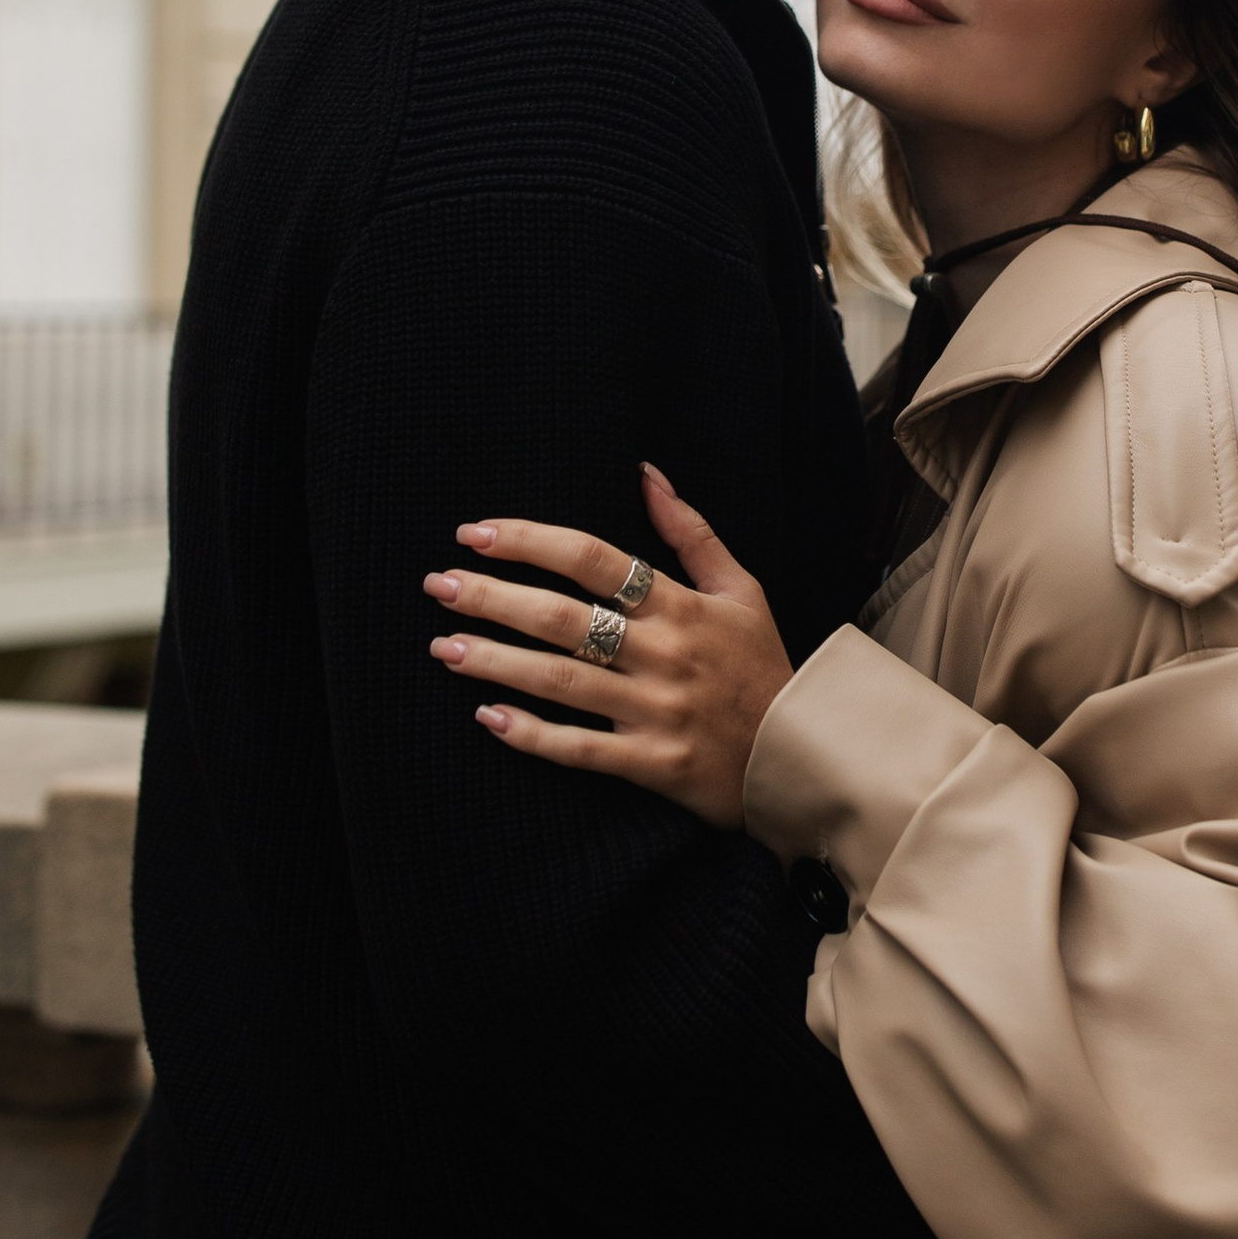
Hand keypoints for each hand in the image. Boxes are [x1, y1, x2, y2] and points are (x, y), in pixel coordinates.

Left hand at [422, 463, 791, 830]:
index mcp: (683, 606)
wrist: (798, 756)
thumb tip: (646, 474)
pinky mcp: (653, 764)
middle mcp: (665, 654)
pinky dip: (532, 734)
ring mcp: (657, 711)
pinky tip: (486, 715)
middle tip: (438, 585)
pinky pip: (581, 749)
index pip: (595, 560)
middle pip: (565, 618)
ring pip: (562, 681)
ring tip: (444, 646)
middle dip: (494, 598)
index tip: (476, 533)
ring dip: (497, 661)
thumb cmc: (762, 666)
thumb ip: (692, 533)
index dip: (531, 542)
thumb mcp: (742, 589)